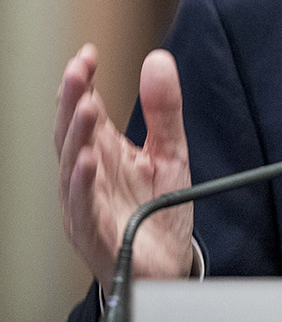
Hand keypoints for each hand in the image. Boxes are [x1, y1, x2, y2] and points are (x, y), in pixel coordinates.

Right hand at [55, 44, 194, 291]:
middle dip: (71, 100)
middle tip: (77, 69)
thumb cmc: (156, 211)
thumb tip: (158, 59)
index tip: (87, 53)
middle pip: (72, 133)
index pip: (86, 112)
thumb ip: (164, 110)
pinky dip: (83, 184)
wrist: (165, 268)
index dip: (82, 83)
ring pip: (72, 167)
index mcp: (104, 153)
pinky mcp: (97, 234)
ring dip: (77, 136)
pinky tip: (86, 162)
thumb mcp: (170, 152)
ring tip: (85, 105)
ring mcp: (88, 206)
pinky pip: (85, 208)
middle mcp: (89, 177)